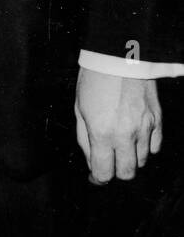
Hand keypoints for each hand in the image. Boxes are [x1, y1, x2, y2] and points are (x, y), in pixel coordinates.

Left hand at [75, 67, 161, 182]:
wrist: (119, 57)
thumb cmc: (94, 81)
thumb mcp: (79, 110)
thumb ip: (85, 139)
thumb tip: (91, 161)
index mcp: (102, 133)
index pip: (103, 172)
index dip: (97, 179)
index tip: (95, 177)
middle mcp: (126, 135)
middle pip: (126, 173)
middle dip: (115, 173)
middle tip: (107, 164)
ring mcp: (145, 128)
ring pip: (141, 161)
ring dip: (129, 159)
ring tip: (119, 147)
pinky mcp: (158, 120)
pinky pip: (155, 147)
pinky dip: (145, 148)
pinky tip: (134, 139)